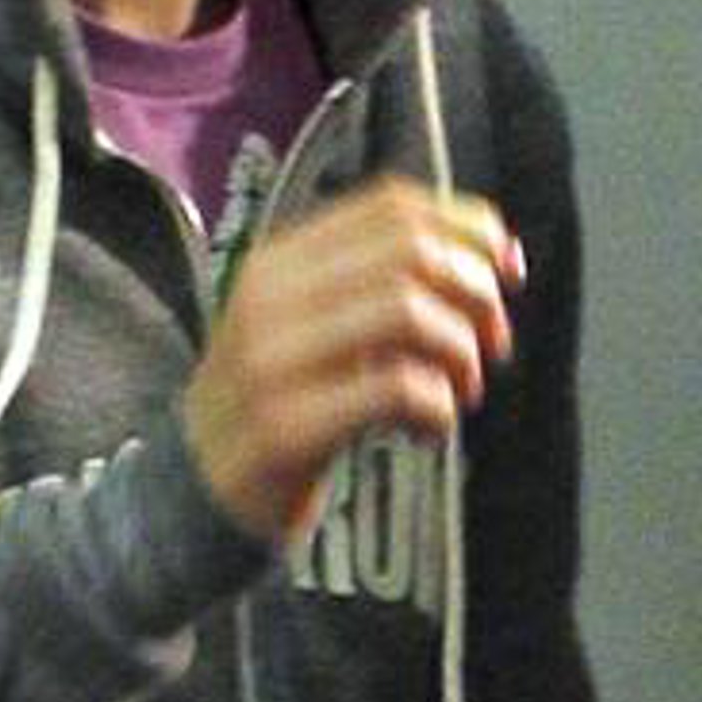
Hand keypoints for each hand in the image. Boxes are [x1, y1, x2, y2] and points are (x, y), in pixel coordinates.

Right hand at [182, 174, 524, 540]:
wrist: (195, 495)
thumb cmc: (279, 407)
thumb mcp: (309, 326)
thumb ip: (378, 286)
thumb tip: (491, 252)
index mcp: (278, 261)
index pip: (390, 205)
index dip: (466, 227)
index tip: (506, 268)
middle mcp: (268, 298)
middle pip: (408, 252)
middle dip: (475, 292)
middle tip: (491, 340)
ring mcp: (272, 363)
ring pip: (407, 311)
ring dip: (460, 352)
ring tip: (462, 389)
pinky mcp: (287, 427)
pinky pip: (396, 389)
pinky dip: (439, 408)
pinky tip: (429, 430)